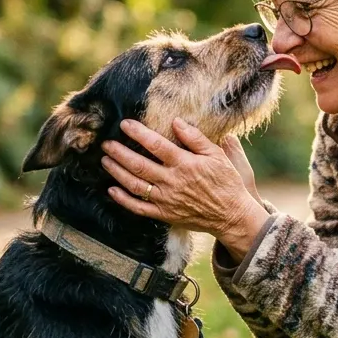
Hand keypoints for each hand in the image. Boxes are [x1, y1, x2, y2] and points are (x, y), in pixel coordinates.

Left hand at [101, 119, 270, 249]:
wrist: (231, 215)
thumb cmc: (226, 182)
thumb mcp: (217, 156)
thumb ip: (196, 139)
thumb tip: (176, 122)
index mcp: (184, 164)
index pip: (156, 145)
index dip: (138, 133)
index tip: (124, 124)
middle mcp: (172, 181)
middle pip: (139, 165)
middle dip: (119, 152)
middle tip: (106, 143)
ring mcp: (166, 200)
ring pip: (135, 185)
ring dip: (117, 172)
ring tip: (105, 161)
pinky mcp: (165, 214)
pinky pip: (139, 208)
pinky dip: (123, 200)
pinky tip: (112, 190)